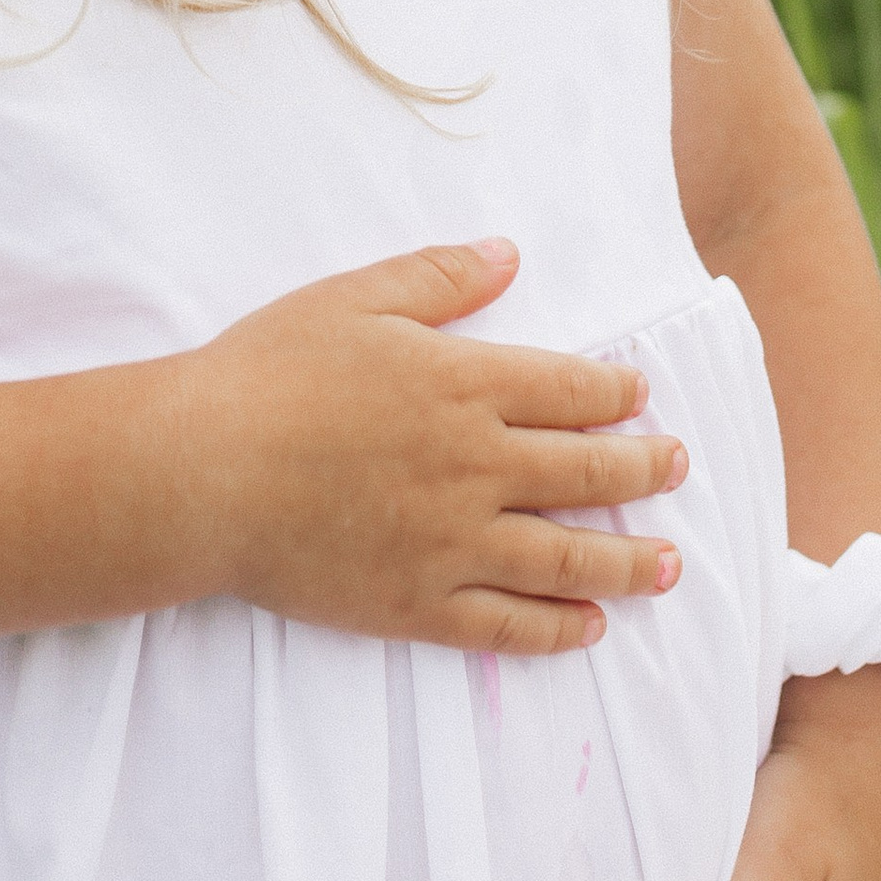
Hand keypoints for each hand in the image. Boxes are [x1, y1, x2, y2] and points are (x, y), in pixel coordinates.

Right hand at [181, 237, 685, 654]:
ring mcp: (450, 542)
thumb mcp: (354, 298)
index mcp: (463, 383)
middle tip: (677, 467)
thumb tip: (509, 252)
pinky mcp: (416, 604)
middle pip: (585, 471)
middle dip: (643, 470)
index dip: (616, 393)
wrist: (202, 471)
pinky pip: (507, 625)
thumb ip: (439, 276)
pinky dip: (558, 628)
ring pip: (565, 557)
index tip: (642, 397)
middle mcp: (475, 465)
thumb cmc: (268, 372)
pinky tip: (589, 625)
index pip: (569, 389)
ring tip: (669, 565)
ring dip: (628, 561)